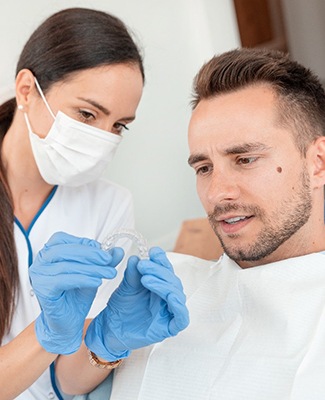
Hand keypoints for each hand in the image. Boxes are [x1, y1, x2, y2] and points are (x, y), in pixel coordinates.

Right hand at [29, 232, 123, 354]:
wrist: (67, 323)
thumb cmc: (75, 295)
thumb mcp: (93, 273)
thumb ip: (104, 261)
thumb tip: (118, 250)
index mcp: (48, 253)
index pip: (63, 239)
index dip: (84, 243)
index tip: (103, 251)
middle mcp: (40, 262)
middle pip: (65, 250)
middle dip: (90, 254)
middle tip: (109, 260)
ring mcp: (38, 276)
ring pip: (66, 266)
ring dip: (91, 268)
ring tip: (109, 273)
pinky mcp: (42, 290)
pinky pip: (64, 280)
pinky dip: (83, 279)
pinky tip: (97, 282)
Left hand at [85, 247, 188, 360]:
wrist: (110, 330)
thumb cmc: (120, 308)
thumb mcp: (126, 287)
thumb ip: (133, 274)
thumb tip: (135, 258)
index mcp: (160, 286)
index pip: (166, 270)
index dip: (162, 260)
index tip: (152, 251)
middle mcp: (167, 298)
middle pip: (172, 281)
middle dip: (158, 271)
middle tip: (142, 265)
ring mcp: (169, 313)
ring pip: (177, 295)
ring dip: (164, 284)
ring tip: (146, 278)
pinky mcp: (169, 328)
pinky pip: (181, 318)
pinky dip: (179, 306)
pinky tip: (170, 296)